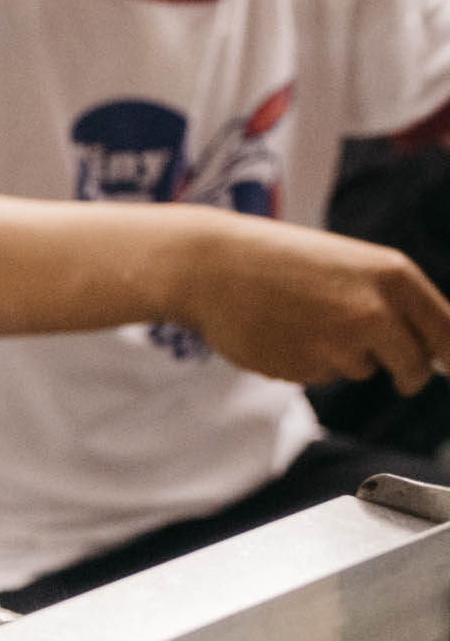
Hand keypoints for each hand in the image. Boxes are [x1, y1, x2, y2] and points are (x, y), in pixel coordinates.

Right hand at [166, 208, 449, 396]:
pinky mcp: (303, 369)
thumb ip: (391, 300)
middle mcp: (373, 313)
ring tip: (305, 323)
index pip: (446, 331)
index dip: (449, 356)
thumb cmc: (283, 261)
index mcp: (392, 277)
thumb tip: (429, 347)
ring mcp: (337, 344)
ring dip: (343, 358)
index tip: (447, 367)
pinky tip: (283, 334)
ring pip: (360, 370)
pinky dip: (306, 362)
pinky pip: (319, 376)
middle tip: (404, 379)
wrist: (214, 268)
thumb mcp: (352, 266)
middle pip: (414, 365)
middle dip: (410, 375)